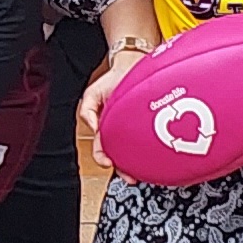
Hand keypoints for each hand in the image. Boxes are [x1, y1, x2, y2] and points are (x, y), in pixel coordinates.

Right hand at [74, 43, 153, 171]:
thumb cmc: (112, 80)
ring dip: (138, 163)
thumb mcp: (92, 94)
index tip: (108, 163)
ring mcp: (136, 129)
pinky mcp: (150, 125)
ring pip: (137, 152)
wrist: (132, 65)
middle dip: (124, 169)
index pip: (102, 148)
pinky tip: (155, 155)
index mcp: (105, 128)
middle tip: (130, 177)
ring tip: (144, 171)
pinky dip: (152, 149)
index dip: (103, 158)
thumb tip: (94, 129)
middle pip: (122, 155)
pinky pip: (151, 140)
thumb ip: (87, 111)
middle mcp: (121, 131)